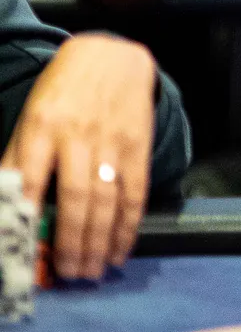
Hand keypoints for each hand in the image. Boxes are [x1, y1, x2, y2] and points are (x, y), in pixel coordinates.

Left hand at [0, 33, 157, 279]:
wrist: (112, 58)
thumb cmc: (62, 92)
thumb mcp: (31, 116)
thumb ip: (20, 158)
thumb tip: (8, 208)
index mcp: (41, 127)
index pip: (30, 180)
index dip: (26, 218)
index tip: (24, 253)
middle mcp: (77, 136)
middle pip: (75, 198)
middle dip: (71, 242)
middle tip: (69, 274)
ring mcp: (112, 142)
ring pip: (106, 200)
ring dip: (100, 241)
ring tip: (93, 270)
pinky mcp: (138, 146)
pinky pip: (135, 192)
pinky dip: (129, 225)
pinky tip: (122, 248)